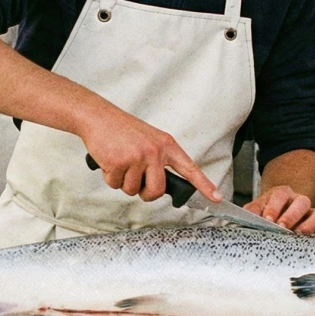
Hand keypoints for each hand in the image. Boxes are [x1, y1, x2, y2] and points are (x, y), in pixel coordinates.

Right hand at [76, 104, 220, 202]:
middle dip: (145, 193)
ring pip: (132, 190)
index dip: (204, 185)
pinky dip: (109, 177)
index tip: (216, 198)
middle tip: (137, 183)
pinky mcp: (120, 162)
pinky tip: (109, 160)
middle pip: (157, 190)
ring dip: (122, 182)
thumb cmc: (121, 129)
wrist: (98, 117)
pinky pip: (115, 184)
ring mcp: (138, 157)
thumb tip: (160, 184)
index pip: (190, 168)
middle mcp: (155, 151)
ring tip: (119, 162)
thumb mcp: (148, 139)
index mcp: (166, 145)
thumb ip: (158, 159)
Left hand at [244, 186, 314, 233]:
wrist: (277, 215)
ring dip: (310, 225)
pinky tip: (310, 242)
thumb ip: (252, 210)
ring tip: (298, 235)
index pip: (281, 195)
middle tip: (282, 228)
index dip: (275, 206)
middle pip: (302, 202)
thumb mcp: (257, 208)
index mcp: (283, 194)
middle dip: (292, 215)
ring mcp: (311, 214)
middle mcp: (299, 201)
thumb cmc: (266, 212)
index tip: (267, 219)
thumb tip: (249, 216)